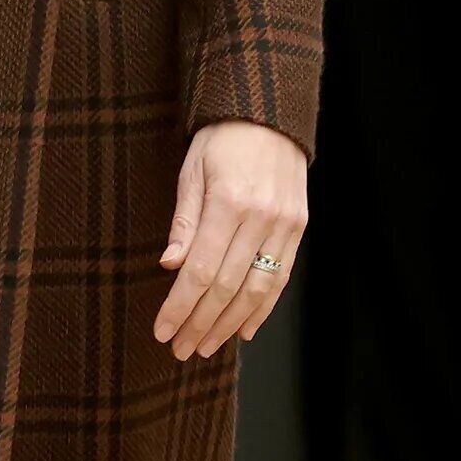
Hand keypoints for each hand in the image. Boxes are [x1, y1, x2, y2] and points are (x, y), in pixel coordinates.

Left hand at [153, 120, 306, 359]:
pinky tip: (244, 330)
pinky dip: (262, 309)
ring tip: (206, 346)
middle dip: (201, 323)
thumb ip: (184, 218)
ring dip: (229, 324)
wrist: (269, 111)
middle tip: (180, 348)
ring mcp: (284, 225)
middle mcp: (260, 218)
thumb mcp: (193, 168)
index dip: (180, 306)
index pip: (200, 270)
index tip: (162, 330)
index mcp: (228, 201)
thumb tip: (171, 266)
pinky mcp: (298, 228)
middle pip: (226, 287)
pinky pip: (281, 278)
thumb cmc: (222, 137)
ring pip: (257, 291)